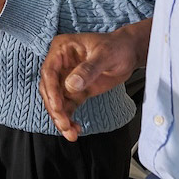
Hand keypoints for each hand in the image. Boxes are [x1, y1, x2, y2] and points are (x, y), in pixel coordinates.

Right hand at [39, 20, 149, 139]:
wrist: (129, 52)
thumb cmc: (117, 46)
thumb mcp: (105, 55)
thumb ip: (88, 69)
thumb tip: (71, 85)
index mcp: (61, 50)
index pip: (49, 71)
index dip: (51, 90)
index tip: (57, 106)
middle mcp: (60, 64)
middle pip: (49, 89)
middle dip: (55, 109)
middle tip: (64, 124)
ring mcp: (67, 78)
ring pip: (56, 101)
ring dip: (61, 118)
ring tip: (70, 133)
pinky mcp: (75, 91)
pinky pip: (67, 107)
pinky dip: (69, 118)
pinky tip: (74, 129)